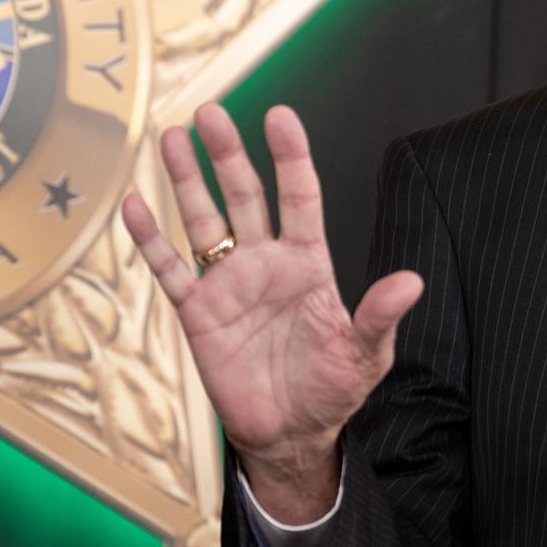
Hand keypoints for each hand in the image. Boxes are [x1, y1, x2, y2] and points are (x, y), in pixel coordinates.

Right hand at [121, 103, 422, 521]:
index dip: (290, 157)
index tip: (279, 116)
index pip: (299, 197)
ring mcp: (227, 282)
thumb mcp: (364, 355)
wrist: (289, 433)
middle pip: (244, 196)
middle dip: (226, 155)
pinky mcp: (197, 311)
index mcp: (308, 263)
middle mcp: (265, 261)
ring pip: (203, 220)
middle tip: (209, 112)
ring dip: (186, 180)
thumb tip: (411, 281)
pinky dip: (150, 239)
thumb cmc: (331, 389)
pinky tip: (134, 205)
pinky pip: (169, 269)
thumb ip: (379, 316)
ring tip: (170, 137)